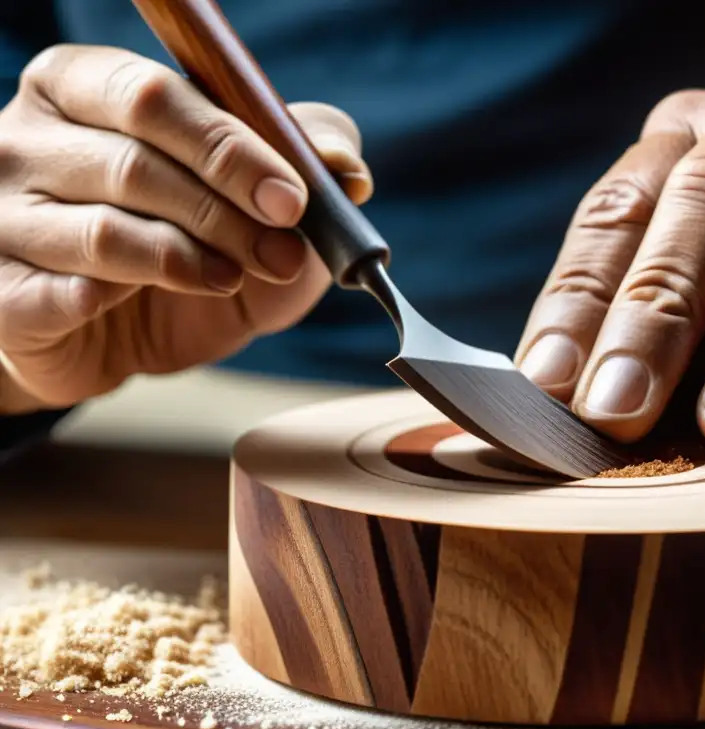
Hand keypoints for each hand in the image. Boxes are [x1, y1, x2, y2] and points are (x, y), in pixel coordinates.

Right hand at [0, 45, 370, 412]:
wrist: (114, 341)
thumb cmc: (187, 250)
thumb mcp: (256, 202)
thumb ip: (302, 163)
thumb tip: (348, 163)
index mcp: (83, 89)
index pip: (155, 97)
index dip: (233, 148)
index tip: (295, 199)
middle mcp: (26, 141)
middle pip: (134, 162)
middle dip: (226, 213)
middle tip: (283, 253)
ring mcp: (2, 215)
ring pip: (105, 233)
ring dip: (191, 262)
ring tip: (232, 277)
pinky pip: (62, 296)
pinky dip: (119, 303)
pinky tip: (140, 306)